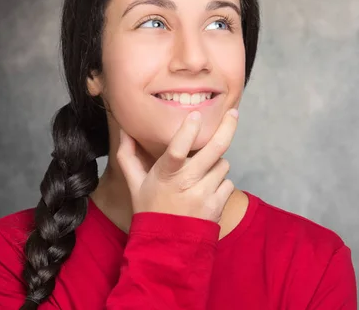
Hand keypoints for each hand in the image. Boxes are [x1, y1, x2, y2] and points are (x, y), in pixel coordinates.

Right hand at [117, 109, 238, 222]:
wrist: (167, 246)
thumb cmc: (151, 208)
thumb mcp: (135, 183)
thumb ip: (127, 155)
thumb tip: (125, 130)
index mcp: (165, 175)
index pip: (177, 150)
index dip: (188, 131)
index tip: (196, 114)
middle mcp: (186, 183)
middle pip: (214, 149)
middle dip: (227, 128)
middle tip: (233, 112)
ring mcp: (204, 195)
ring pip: (223, 164)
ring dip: (216, 164)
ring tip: (201, 175)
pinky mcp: (217, 206)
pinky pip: (228, 183)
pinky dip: (221, 183)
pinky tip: (207, 190)